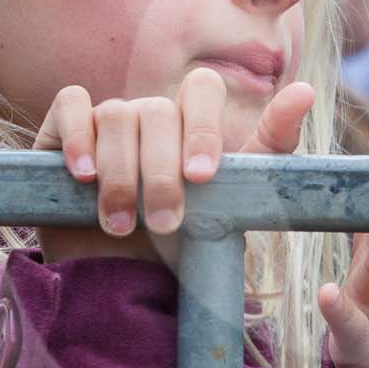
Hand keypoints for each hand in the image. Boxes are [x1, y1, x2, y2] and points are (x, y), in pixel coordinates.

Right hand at [32, 70, 316, 262]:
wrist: (115, 279)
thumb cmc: (179, 244)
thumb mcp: (231, 204)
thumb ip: (268, 151)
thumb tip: (307, 91)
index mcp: (190, 123)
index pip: (201, 88)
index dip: (201, 127)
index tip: (202, 177)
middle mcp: (149, 114)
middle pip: (155, 111)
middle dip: (160, 172)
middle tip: (163, 224)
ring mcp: (106, 117)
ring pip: (116, 115)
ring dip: (120, 174)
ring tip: (122, 224)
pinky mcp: (62, 128)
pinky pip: (71, 105)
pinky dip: (78, 137)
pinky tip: (82, 176)